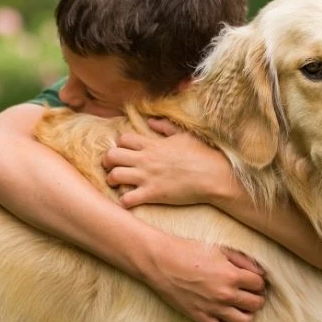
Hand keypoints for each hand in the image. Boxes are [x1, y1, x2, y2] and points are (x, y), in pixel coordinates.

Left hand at [102, 118, 239, 207]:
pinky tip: (130, 200)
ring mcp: (148, 177)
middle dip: (107, 162)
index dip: (119, 145)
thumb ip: (165, 127)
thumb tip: (150, 121)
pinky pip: (127, 199)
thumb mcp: (184, 135)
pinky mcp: (153, 194)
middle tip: (112, 168)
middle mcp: (146, 159)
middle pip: (111, 156)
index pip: (122, 139)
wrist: (214, 176)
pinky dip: (124, 201)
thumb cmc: (202, 155)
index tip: (125, 152)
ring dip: (112, 181)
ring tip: (118, 185)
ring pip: (113, 176)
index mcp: (153, 144)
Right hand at [143, 236, 266, 321]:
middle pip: (256, 304)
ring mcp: (212, 308)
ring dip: (247, 314)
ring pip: (243, 321)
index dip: (258, 281)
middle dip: (257, 297)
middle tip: (250, 293)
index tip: (253, 280)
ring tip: (241, 306)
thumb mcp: (220, 249)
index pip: (259, 284)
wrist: (161, 262)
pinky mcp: (199, 317)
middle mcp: (225, 294)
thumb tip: (261, 272)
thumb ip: (244, 260)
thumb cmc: (189, 251)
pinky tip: (228, 319)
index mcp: (231, 275)